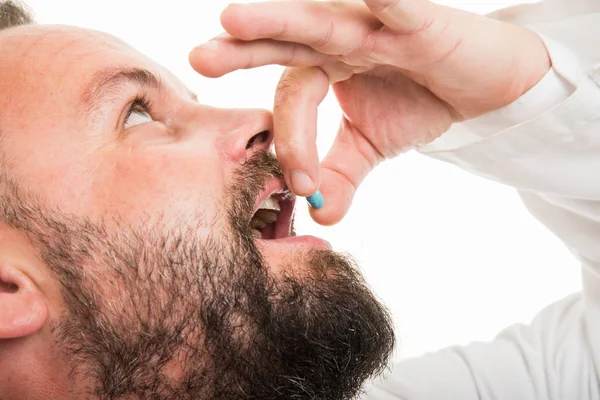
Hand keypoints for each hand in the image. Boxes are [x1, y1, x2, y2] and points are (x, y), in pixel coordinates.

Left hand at [189, 0, 550, 224]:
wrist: (482, 88)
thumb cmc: (421, 102)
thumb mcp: (370, 145)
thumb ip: (339, 175)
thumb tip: (320, 219)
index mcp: (326, 65)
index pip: (292, 96)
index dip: (291, 140)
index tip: (300, 185)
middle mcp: (342, 39)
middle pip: (287, 40)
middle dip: (244, 49)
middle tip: (198, 58)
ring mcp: (377, 26)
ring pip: (324, 20)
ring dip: (281, 18)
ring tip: (233, 19)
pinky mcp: (420, 24)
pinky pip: (397, 11)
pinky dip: (384, 4)